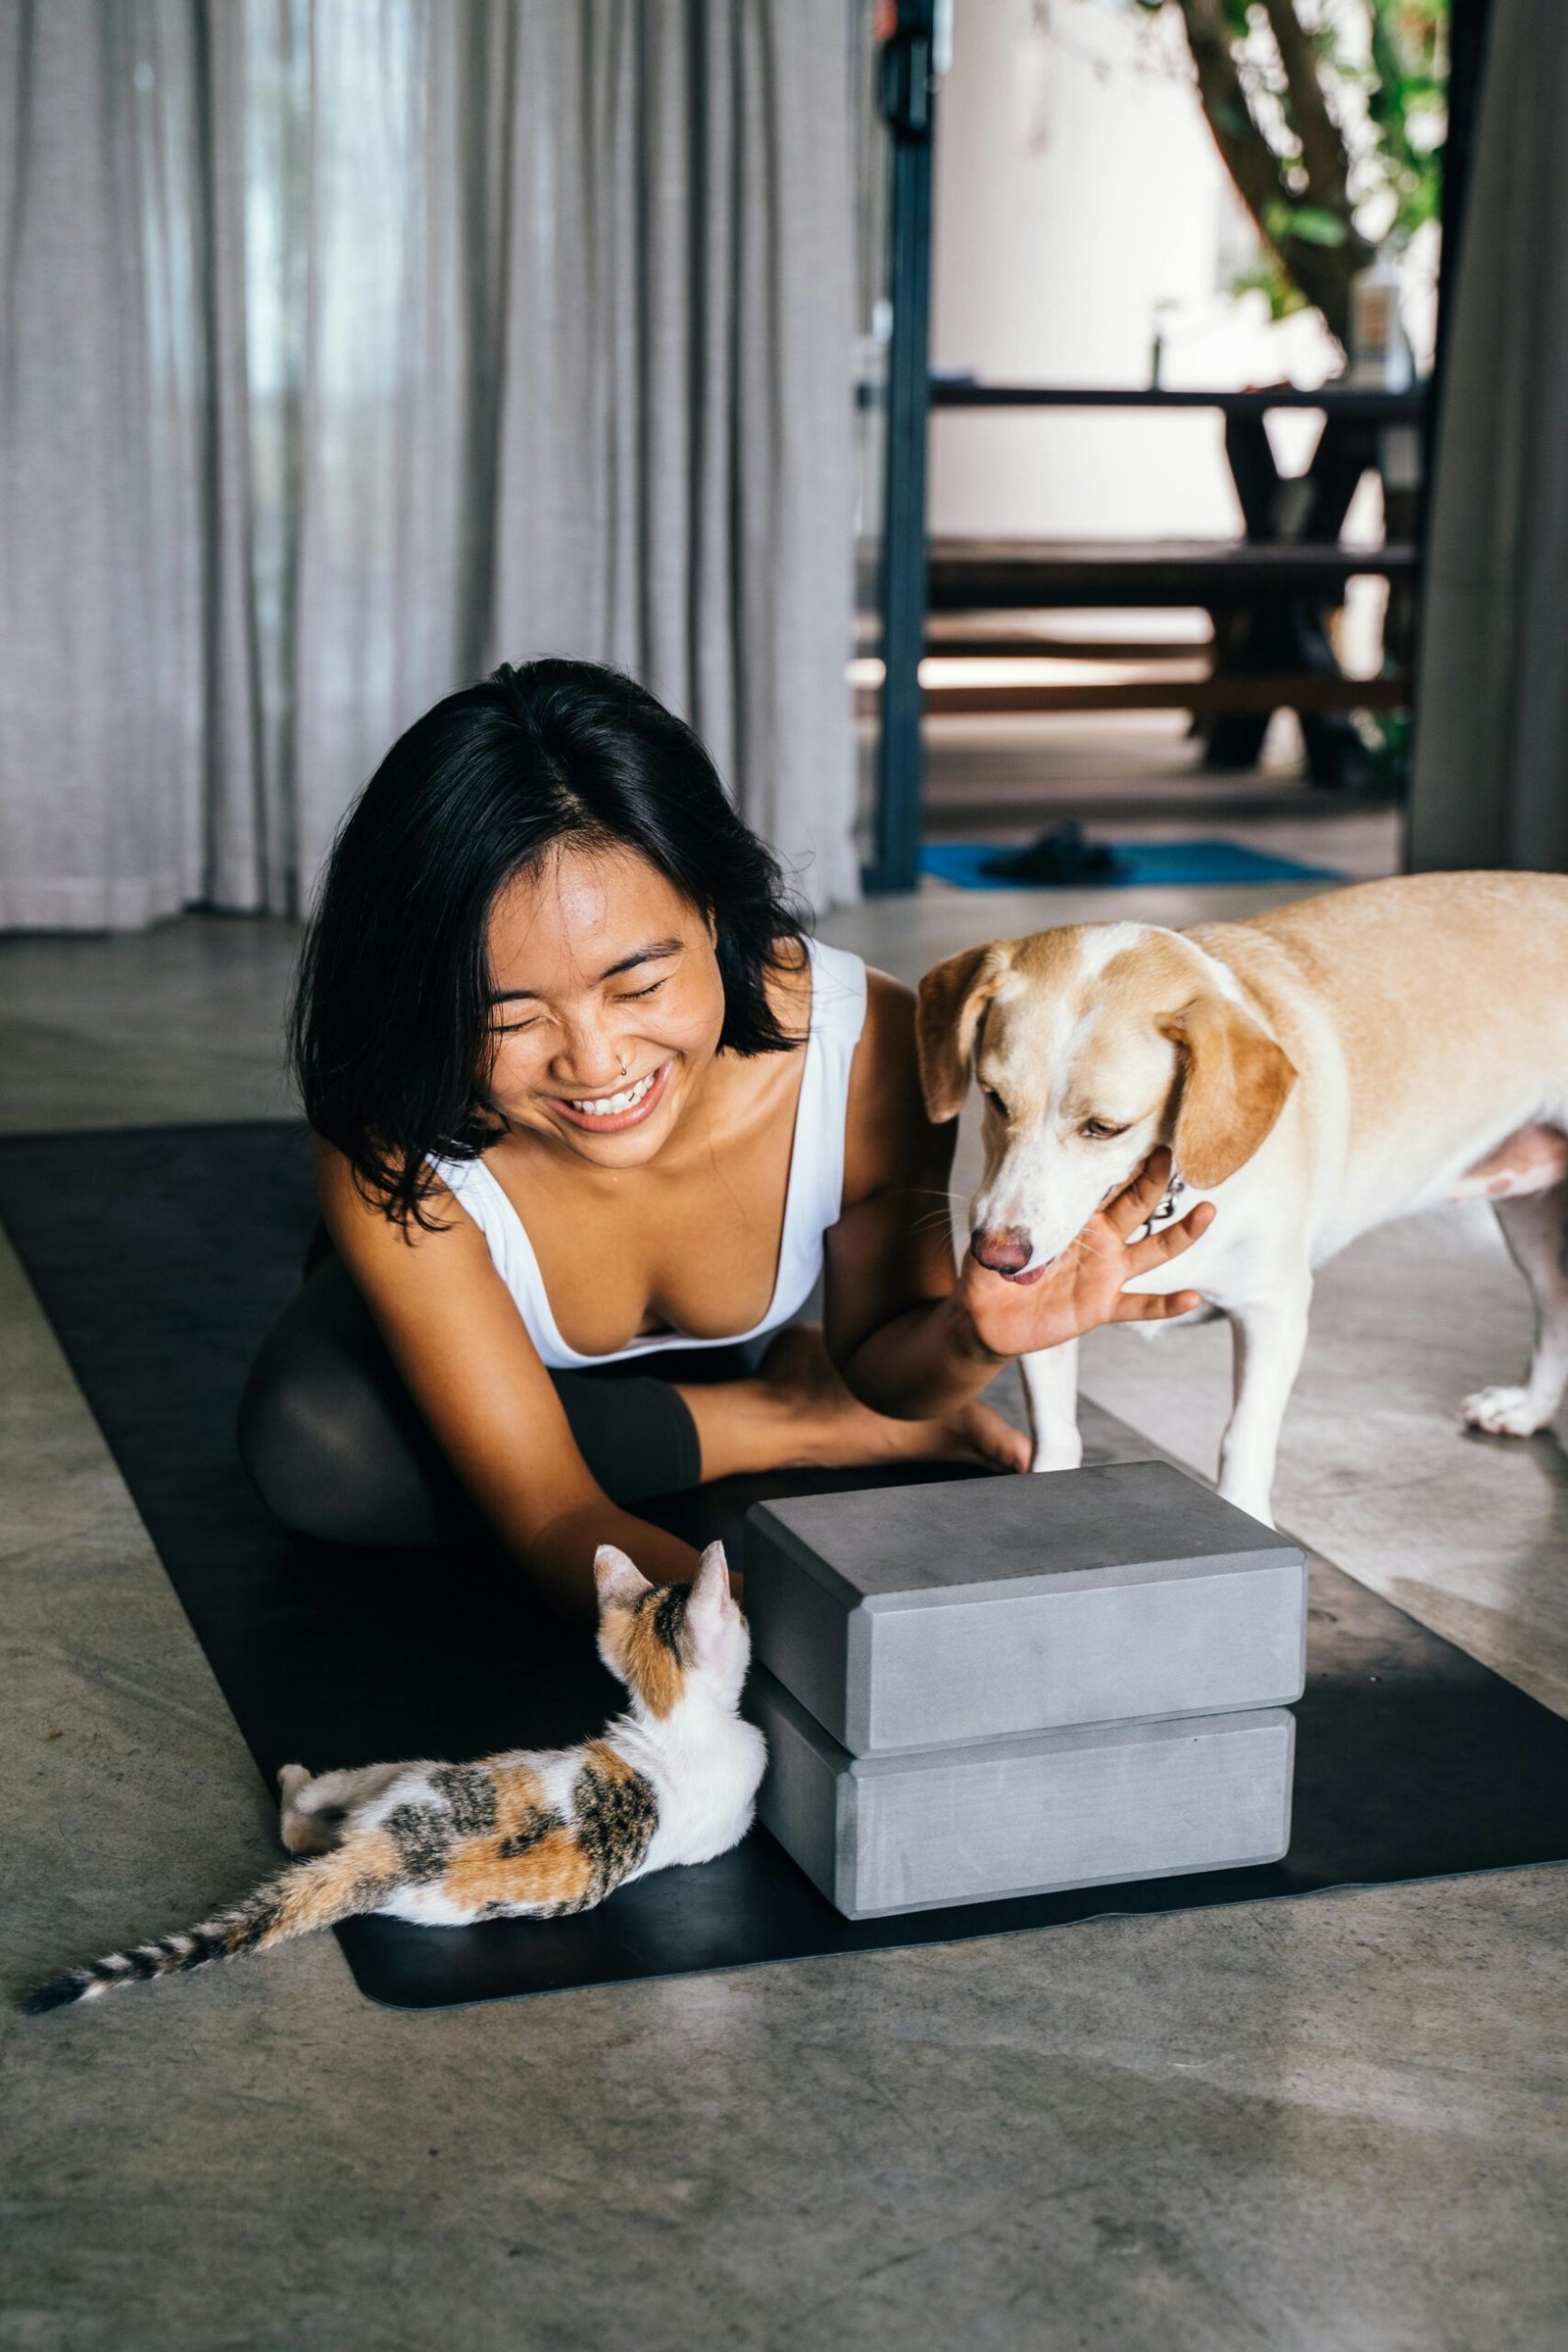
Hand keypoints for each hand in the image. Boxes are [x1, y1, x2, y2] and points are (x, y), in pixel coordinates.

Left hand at [957, 1148, 1214, 1360]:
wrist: (986, 1317)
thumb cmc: (991, 1268)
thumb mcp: (995, 1234)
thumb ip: (1005, 1216)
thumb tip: (1004, 1195)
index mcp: (1076, 1217)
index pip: (1106, 1185)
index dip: (1123, 1162)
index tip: (1142, 1135)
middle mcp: (1100, 1241)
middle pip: (1136, 1206)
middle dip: (1154, 1181)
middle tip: (1169, 1155)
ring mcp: (1106, 1274)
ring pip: (1153, 1250)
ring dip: (1182, 1233)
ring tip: (1208, 1212)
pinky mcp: (1102, 1306)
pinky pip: (1141, 1306)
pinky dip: (1167, 1304)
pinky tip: (1192, 1297)